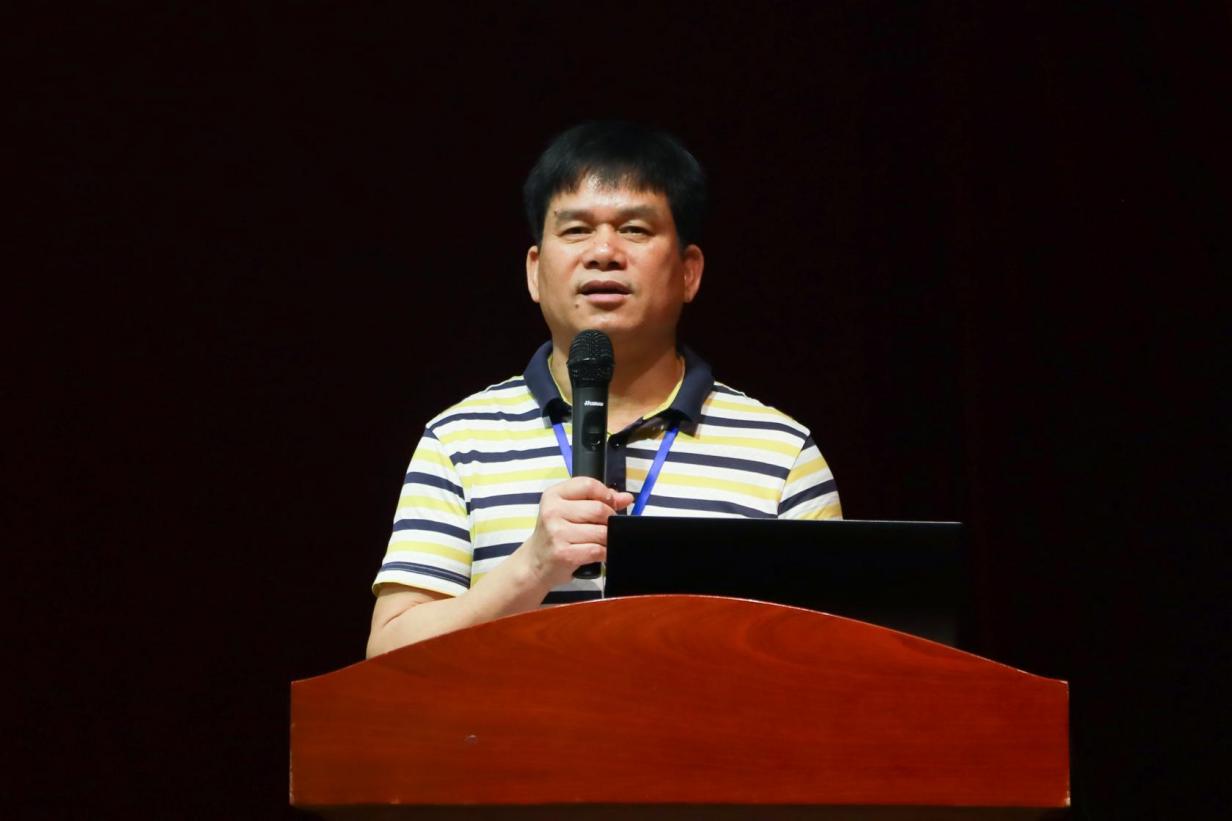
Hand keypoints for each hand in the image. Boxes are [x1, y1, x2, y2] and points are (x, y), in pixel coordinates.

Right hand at [518, 477, 633, 588]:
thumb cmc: (555, 534)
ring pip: (602, 532)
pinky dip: (604, 553)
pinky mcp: (564, 553)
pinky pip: (598, 550)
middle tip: (605, 527)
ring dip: (607, 539)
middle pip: (599, 509)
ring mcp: (557, 533)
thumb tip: (626, 498)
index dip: (606, 494)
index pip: (588, 485)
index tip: (610, 504)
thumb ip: (596, 500)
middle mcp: (553, 511)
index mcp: (554, 495)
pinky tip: (598, 553)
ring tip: (600, 541)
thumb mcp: (568, 511)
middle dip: (610, 519)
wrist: (534, 563)